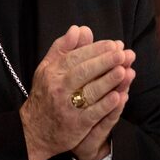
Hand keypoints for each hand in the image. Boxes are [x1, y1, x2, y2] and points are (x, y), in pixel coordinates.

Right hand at [19, 25, 134, 159]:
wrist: (35, 131)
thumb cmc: (45, 94)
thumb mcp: (47, 68)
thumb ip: (62, 48)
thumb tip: (78, 29)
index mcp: (52, 72)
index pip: (76, 57)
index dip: (96, 49)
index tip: (113, 44)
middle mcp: (58, 87)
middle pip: (84, 71)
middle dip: (105, 61)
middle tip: (123, 54)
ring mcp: (67, 107)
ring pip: (90, 91)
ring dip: (108, 80)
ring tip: (124, 70)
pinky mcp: (76, 125)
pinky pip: (93, 113)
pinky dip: (105, 105)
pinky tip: (118, 96)